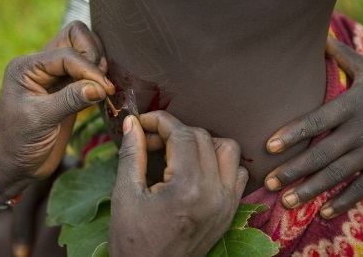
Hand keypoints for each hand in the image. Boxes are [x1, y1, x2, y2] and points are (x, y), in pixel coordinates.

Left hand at [0, 21, 114, 203]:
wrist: (14, 165)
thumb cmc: (18, 143)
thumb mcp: (41, 120)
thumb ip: (71, 100)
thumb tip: (101, 87)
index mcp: (28, 67)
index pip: (67, 54)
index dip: (89, 69)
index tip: (105, 90)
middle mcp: (42, 66)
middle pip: (76, 38)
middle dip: (93, 57)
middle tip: (102, 83)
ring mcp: (56, 76)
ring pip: (84, 51)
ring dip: (98, 66)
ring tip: (104, 89)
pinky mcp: (68, 90)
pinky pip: (88, 72)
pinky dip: (99, 78)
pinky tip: (103, 93)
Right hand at [109, 111, 247, 256]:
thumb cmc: (133, 241)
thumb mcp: (125, 195)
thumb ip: (131, 154)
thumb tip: (131, 122)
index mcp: (186, 188)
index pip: (181, 134)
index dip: (160, 121)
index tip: (143, 123)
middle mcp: (214, 193)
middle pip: (202, 137)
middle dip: (175, 131)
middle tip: (151, 141)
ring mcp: (226, 203)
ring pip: (228, 149)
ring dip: (202, 142)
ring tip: (178, 152)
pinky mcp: (230, 211)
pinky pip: (237, 173)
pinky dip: (220, 162)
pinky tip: (198, 169)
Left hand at [264, 36, 362, 218]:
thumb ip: (342, 56)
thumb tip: (318, 36)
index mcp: (351, 106)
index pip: (317, 121)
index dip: (293, 133)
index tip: (269, 146)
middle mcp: (360, 131)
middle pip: (322, 154)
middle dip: (294, 170)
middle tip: (269, 182)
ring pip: (338, 175)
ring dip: (311, 190)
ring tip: (287, 201)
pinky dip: (344, 201)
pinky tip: (323, 213)